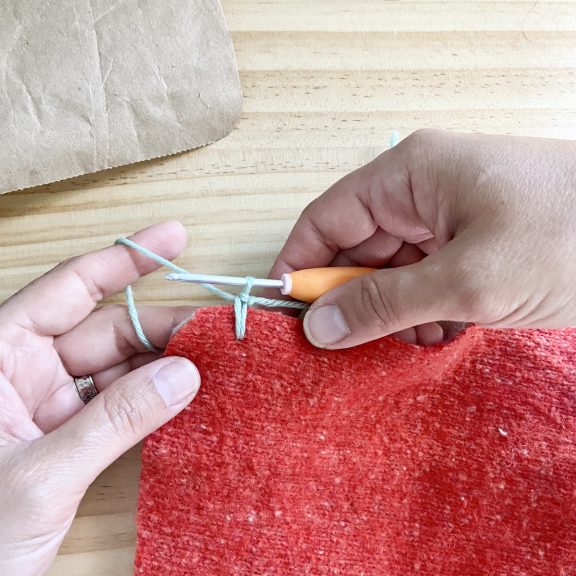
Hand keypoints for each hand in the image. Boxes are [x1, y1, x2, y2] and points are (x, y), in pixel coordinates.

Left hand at [0, 222, 199, 575]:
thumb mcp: (41, 474)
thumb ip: (115, 421)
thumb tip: (184, 374)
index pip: (70, 288)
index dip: (124, 259)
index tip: (174, 239)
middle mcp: (24, 371)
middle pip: (107, 329)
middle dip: (164, 327)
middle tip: (217, 330)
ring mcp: (48, 405)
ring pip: (119, 368)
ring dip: (166, 365)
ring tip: (215, 362)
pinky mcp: (68, 436)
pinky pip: (120, 404)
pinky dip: (155, 400)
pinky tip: (188, 395)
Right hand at [271, 130, 575, 347]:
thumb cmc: (570, 237)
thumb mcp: (468, 280)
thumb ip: (384, 304)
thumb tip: (317, 327)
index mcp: (409, 174)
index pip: (327, 219)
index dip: (301, 264)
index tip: (288, 314)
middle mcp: (422, 190)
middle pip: (358, 249)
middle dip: (357, 299)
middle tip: (358, 345)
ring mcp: (450, 218)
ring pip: (393, 272)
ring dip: (397, 312)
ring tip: (425, 336)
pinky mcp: (473, 245)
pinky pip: (426, 281)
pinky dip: (427, 312)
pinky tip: (449, 331)